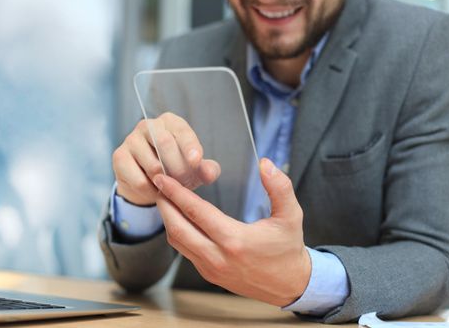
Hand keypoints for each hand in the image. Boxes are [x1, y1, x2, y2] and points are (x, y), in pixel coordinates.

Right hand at [112, 112, 220, 205]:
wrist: (148, 182)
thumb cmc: (175, 169)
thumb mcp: (195, 170)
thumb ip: (207, 169)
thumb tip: (210, 173)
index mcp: (171, 122)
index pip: (182, 131)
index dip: (190, 146)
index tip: (196, 161)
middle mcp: (149, 125)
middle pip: (165, 145)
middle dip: (179, 169)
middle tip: (184, 184)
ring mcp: (131, 139)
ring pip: (152, 165)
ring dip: (165, 182)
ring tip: (170, 187)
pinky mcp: (119, 156)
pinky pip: (139, 179)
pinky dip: (151, 190)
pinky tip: (156, 190)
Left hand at [152, 158, 310, 306]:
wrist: (290, 285)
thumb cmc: (288, 248)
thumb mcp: (292, 215)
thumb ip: (280, 187)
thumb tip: (265, 163)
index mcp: (235, 240)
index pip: (196, 212)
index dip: (176, 193)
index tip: (162, 178)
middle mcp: (218, 257)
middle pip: (177, 228)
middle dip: (164, 204)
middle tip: (156, 184)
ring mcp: (211, 269)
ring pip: (178, 242)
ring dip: (167, 219)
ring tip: (164, 198)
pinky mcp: (209, 274)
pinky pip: (185, 251)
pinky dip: (177, 233)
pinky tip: (178, 218)